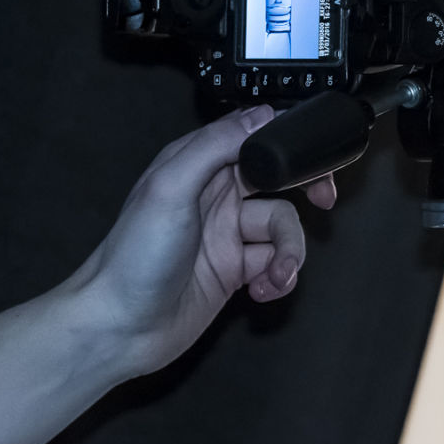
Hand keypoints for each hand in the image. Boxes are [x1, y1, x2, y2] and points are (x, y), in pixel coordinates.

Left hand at [72, 106, 336, 377]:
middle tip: (325, 201)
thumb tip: (260, 115)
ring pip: (282, 227)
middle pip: (278, 179)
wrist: (119, 328)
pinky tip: (265, 290)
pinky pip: (275, 263)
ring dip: (289, 250)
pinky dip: (280, 276)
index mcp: (197, 164)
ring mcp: (226, 235)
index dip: (286, 144)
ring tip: (277, 273)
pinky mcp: (234, 272)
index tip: (313, 156)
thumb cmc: (135, 255)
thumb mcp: (171, 188)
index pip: (253, 138)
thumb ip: (214, 146)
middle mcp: (214, 195)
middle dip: (306, 189)